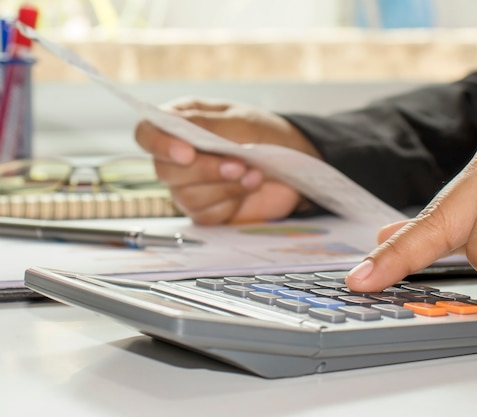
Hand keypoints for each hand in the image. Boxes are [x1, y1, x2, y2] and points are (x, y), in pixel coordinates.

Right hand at [134, 99, 320, 223]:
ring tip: (254, 174)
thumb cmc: (265, 133)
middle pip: (165, 171)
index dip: (159, 145)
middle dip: (206, 170)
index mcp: (181, 124)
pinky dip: (230, 203)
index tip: (187, 153)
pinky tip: (249, 189)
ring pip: (186, 196)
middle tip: (239, 165)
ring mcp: (190, 185)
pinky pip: (205, 215)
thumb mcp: (243, 121)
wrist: (294, 161)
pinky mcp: (206, 209)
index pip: (146, 134)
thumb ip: (209, 124)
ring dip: (224, 186)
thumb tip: (175, 123)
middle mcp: (178, 156)